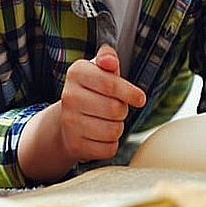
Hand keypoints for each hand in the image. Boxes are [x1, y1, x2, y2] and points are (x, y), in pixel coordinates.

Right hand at [57, 44, 145, 162]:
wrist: (66, 122)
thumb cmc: (91, 92)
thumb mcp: (99, 70)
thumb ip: (108, 58)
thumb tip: (110, 61)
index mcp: (76, 73)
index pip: (111, 84)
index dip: (130, 93)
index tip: (139, 98)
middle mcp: (69, 97)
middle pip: (116, 109)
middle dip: (122, 110)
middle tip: (114, 109)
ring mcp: (69, 122)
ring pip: (114, 130)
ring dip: (117, 128)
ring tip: (106, 121)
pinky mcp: (75, 145)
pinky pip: (109, 148)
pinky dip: (110, 144)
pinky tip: (99, 136)